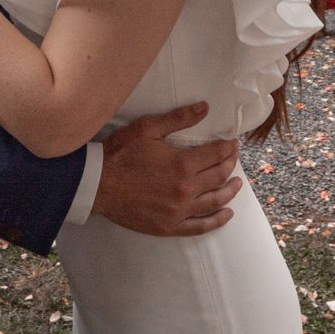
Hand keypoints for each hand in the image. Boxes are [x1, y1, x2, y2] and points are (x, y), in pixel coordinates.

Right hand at [94, 102, 241, 236]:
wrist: (97, 184)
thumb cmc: (121, 153)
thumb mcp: (148, 129)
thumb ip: (179, 118)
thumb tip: (205, 108)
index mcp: (182, 164)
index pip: (216, 154)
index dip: (227, 147)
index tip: (232, 143)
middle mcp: (186, 189)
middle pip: (219, 176)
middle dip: (230, 165)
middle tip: (233, 158)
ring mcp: (179, 211)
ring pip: (215, 201)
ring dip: (229, 191)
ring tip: (237, 184)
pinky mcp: (169, 226)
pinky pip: (200, 226)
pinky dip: (216, 221)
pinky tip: (226, 214)